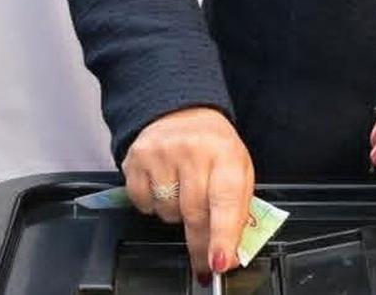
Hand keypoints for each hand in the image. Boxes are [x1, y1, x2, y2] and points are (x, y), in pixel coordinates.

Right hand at [122, 107, 254, 282]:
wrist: (182, 110)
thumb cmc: (214, 146)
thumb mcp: (238, 168)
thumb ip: (238, 209)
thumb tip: (230, 253)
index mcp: (225, 153)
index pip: (226, 201)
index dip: (223, 236)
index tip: (221, 262)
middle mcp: (194, 150)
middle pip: (195, 213)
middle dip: (200, 245)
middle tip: (205, 265)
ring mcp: (162, 153)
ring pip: (168, 212)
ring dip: (177, 216)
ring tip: (184, 194)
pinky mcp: (137, 158)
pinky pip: (143, 204)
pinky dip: (154, 205)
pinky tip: (164, 186)